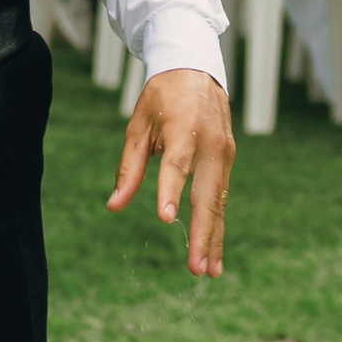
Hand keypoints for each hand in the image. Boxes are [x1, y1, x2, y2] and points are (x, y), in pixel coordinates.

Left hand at [110, 66, 232, 278]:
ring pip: (219, 203)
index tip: (166, 218)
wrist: (196, 70)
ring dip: (213, 238)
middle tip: (195, 267)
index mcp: (183, 131)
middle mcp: (209, 145)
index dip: (171, 191)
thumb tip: (113, 206)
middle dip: (202, 233)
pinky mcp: (228, 160)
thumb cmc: (161, 99)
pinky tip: (213, 251)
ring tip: (208, 271)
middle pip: (206, 195)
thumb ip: (129, 167)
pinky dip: (217, 225)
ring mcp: (224, 154)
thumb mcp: (138, 127)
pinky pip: (222, 197)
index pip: (177, 165)